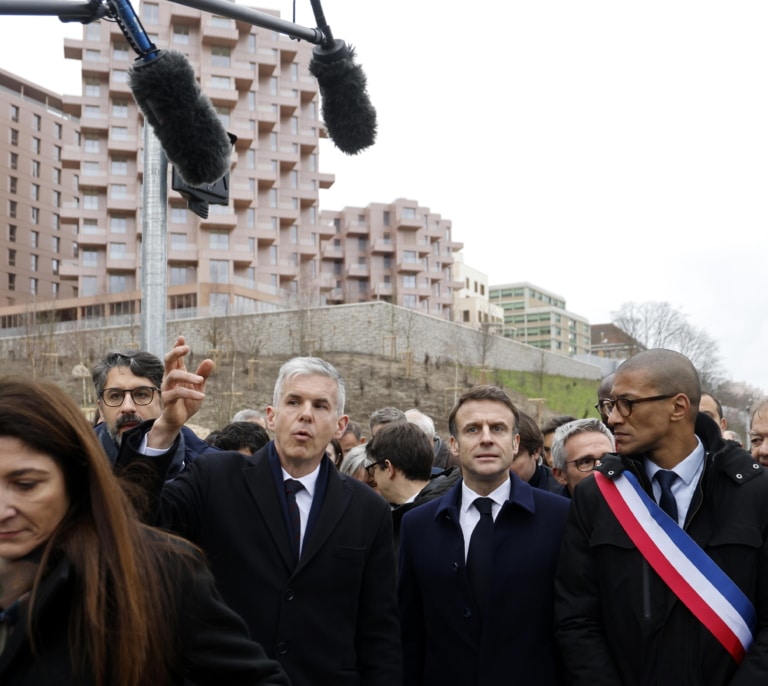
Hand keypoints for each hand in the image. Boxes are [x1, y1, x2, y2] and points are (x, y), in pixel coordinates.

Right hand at [147, 335, 213, 449]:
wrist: (178, 421)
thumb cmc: (187, 402)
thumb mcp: (199, 388)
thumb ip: (203, 375)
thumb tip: (210, 360)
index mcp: (177, 373)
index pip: (176, 357)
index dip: (178, 347)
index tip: (182, 338)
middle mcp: (169, 378)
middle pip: (168, 361)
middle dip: (176, 352)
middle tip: (187, 348)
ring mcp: (167, 388)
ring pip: (173, 376)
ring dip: (188, 376)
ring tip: (201, 381)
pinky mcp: (167, 399)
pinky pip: (177, 393)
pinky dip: (191, 393)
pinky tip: (202, 396)